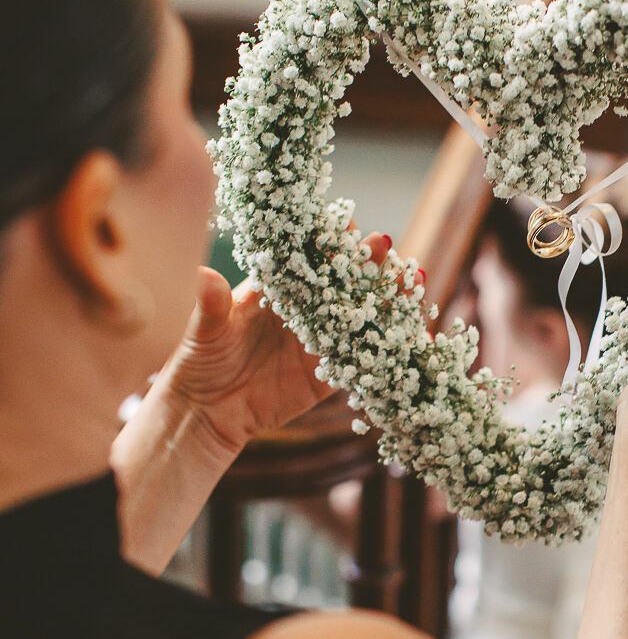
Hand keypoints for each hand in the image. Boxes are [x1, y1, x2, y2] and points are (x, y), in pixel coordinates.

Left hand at [156, 231, 400, 460]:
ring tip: (413, 281)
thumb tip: (203, 275)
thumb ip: (212, 305)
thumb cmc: (202, 361)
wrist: (209, 413)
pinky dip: (387, 348)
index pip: (306, 255)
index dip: (327, 238)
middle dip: (366, 262)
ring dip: (387, 298)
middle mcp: (304, 309)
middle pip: (342, 280)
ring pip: (360, 315)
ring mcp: (321, 340)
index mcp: (277, 288)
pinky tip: (414, 334)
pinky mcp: (330, 373)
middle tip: (385, 246)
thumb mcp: (207, 331)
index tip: (344, 225)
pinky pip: (363, 359)